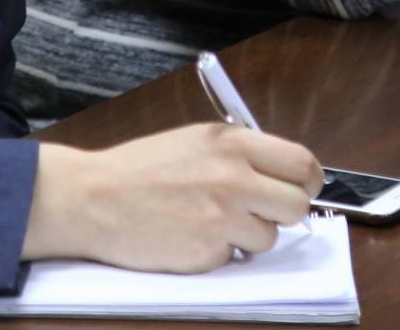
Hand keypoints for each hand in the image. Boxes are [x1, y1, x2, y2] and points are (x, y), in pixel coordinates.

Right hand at [23, 123, 322, 272]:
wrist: (93, 198)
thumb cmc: (140, 169)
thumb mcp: (196, 140)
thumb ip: (239, 153)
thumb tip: (278, 174)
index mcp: (233, 143)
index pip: (302, 163)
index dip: (307, 181)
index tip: (300, 189)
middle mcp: (234, 177)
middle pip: (297, 206)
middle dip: (283, 213)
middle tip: (260, 212)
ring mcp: (222, 218)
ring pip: (269, 238)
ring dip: (248, 236)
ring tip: (212, 222)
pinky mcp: (207, 253)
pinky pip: (234, 258)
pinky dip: (218, 253)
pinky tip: (190, 236)